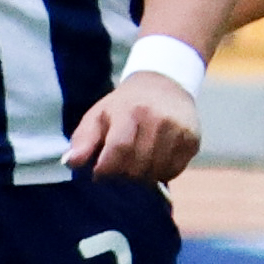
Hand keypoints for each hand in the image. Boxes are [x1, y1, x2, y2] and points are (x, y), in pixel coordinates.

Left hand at [68, 70, 208, 184]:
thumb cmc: (123, 106)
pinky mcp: (193, 140)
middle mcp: (159, 119)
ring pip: (156, 172)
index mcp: (131, 111)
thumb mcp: (97, 116)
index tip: (98, 174)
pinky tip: (151, 162)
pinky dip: (159, 173)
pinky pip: (174, 170)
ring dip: (140, 177)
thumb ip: (83, 141)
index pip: (119, 150)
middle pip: (138, 166)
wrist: (163, 86)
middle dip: (122, 175)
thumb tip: (70, 163)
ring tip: (132, 164)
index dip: (106, 170)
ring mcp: (180, 130)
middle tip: (116, 169)